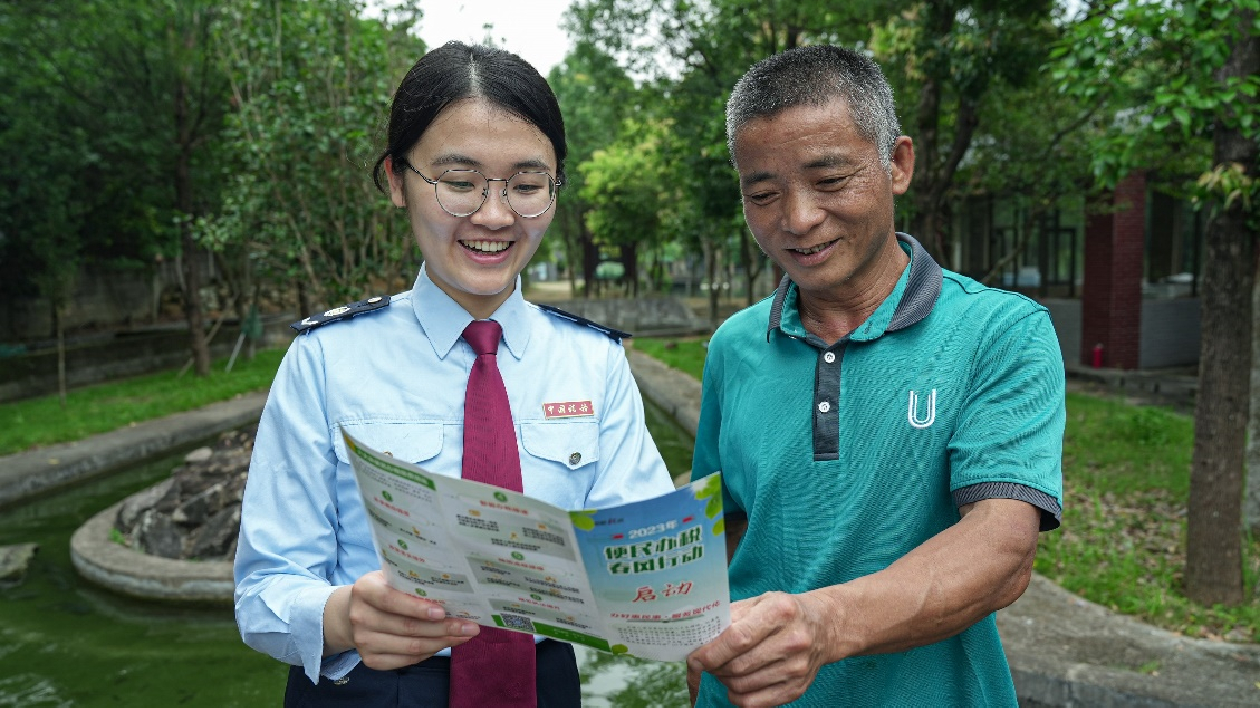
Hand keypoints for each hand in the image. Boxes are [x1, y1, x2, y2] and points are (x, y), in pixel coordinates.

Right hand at [326, 571, 479, 669]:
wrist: (353, 612)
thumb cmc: (383, 590)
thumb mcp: (390, 577)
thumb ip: (412, 581)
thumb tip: (453, 588)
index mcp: (364, 590)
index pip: (391, 600)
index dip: (417, 608)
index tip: (443, 612)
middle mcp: (360, 617)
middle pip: (407, 627)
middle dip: (443, 628)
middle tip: (470, 626)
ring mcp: (363, 641)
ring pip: (410, 647)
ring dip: (442, 642)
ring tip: (464, 636)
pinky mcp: (370, 660)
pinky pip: (406, 660)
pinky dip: (429, 653)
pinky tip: (445, 644)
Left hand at [687, 591, 835, 707]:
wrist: (823, 627)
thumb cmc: (783, 612)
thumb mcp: (759, 601)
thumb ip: (730, 616)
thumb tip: (699, 637)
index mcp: (780, 611)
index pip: (738, 638)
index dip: (711, 652)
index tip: (695, 657)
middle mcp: (792, 640)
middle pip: (738, 665)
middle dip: (715, 667)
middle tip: (707, 662)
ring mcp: (797, 668)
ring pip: (743, 686)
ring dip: (724, 680)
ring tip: (723, 669)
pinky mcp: (797, 688)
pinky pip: (755, 703)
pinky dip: (737, 696)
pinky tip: (736, 684)